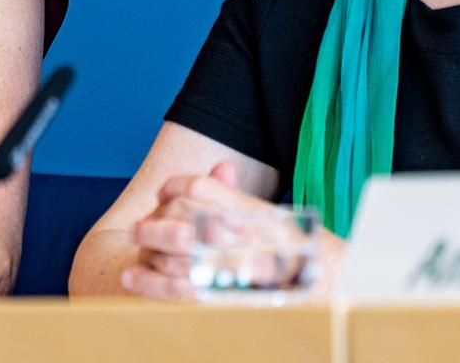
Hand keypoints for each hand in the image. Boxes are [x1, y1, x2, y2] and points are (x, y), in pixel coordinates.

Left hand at [122, 162, 345, 300]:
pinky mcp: (220, 295)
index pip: (198, 187)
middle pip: (180, 216)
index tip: (162, 197)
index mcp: (248, 209)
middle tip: (139, 229)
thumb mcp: (273, 216)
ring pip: (173, 249)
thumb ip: (240, 195)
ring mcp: (228, 263)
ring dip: (150, 250)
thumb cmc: (298, 252)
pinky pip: (174, 286)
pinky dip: (147, 281)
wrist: (328, 288)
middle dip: (154, 222)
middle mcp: (238, 233)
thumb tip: (222, 164)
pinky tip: (131, 276)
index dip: (173, 189)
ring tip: (138, 252)